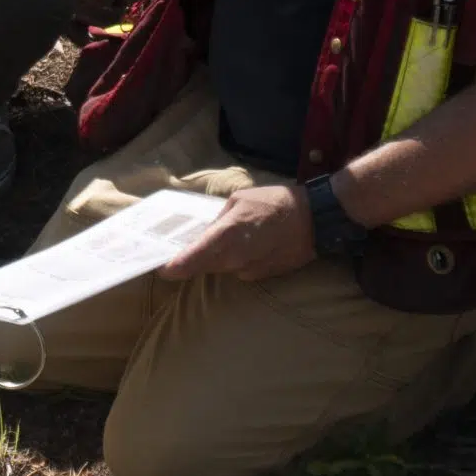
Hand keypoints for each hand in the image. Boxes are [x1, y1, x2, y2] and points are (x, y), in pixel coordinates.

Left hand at [160, 184, 316, 282]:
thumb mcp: (239, 199)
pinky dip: (235, 262)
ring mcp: (250, 270)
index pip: (194, 258)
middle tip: (179, 250)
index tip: (161, 268)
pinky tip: (243, 246)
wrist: (314, 220)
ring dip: (215, 259)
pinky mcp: (263, 276)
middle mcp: (236, 258)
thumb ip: (219, 218)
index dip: (175, 266)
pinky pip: (239, 270)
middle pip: (204, 266)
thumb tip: (206, 231)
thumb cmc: (275, 203)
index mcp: (226, 236)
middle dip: (192, 261)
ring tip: (215, 243)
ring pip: (221, 269)